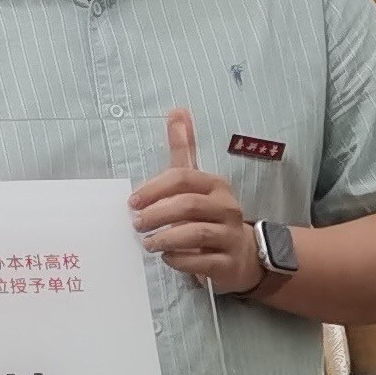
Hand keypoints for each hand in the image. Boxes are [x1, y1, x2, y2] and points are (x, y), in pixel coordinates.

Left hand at [129, 107, 259, 295]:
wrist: (244, 254)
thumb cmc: (210, 214)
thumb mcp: (197, 181)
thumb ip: (184, 150)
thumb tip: (176, 111)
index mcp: (215, 185)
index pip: (183, 178)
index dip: (154, 189)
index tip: (132, 202)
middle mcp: (227, 208)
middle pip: (188, 206)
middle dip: (157, 214)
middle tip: (136, 224)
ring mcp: (230, 236)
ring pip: (196, 234)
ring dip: (166, 239)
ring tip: (147, 243)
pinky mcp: (229, 263)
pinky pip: (202, 262)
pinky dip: (180, 260)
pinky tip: (166, 258)